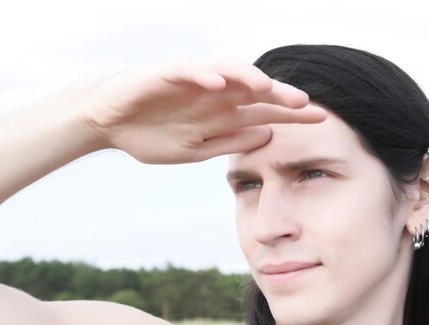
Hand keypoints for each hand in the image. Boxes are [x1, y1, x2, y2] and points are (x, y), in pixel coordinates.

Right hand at [79, 59, 326, 163]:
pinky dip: (202, 76)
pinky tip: (218, 84)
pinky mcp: (166, 74)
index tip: (320, 121)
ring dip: (248, 78)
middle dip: (280, 95)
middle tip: (306, 104)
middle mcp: (214, 94)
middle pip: (254, 90)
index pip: (264, 112)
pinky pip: (188, 71)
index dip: (291, 115)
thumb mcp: (196, 149)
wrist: (107, 123)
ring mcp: (192, 82)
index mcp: (222, 113)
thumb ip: (230, 142)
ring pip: (227, 73)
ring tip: (268, 88)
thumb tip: (267, 136)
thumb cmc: (152, 134)